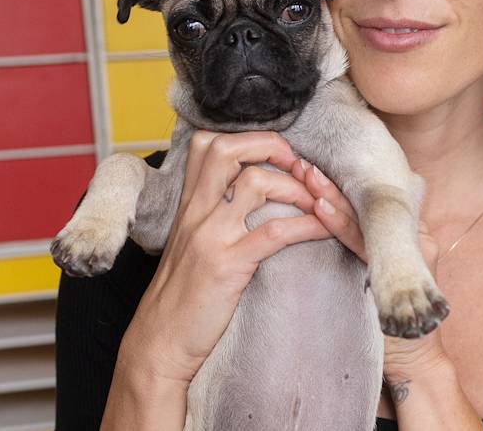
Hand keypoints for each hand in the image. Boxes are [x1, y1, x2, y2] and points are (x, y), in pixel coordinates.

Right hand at [117, 131, 333, 387]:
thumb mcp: (187, 244)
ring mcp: (210, 236)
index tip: (275, 153)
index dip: (246, 137)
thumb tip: (242, 193)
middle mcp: (196, 212)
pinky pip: (275, 232)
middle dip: (271, 146)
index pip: (205, 144)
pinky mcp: (227, 266)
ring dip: (296, 186)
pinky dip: (308, 225)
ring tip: (316, 202)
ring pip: (256, 182)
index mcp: (188, 204)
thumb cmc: (179, 297)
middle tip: (298, 165)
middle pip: (226, 149)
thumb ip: (208, 214)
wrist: (158, 345)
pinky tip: (324, 229)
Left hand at [290, 160, 448, 381]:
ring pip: (363, 215)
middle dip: (330, 180)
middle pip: (365, 200)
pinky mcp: (399, 270)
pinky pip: (363, 242)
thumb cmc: (384, 317)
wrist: (411, 361)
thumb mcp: (370, 270)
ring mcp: (409, 250)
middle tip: (299, 160)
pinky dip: (339, 223)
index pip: (368, 196)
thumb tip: (324, 213)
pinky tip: (318, 208)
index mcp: (407, 229)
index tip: (309, 162)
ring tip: (304, 175)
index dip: (339, 178)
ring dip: (330, 194)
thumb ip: (358, 241)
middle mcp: (412, 234)